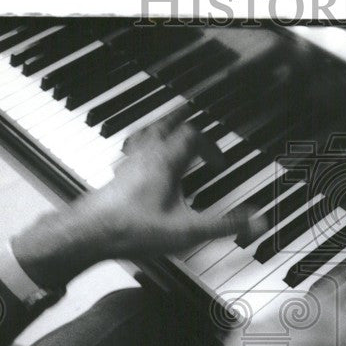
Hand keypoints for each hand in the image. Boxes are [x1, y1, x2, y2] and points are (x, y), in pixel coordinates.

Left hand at [11, 109, 262, 288]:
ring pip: (143, 135)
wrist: (89, 235)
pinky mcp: (114, 178)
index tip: (218, 162)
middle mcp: (144, 157)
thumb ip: (223, 225)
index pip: (192, 137)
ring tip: (165, 126)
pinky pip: (129, 153)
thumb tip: (256, 220)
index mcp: (165, 162)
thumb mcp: (187, 231)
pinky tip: (138, 160)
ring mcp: (126, 165)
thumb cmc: (133, 230)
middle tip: (189, 109)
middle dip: (180, 119)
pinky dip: (139, 148)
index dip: (210, 145)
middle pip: (164, 125)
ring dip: (158, 128)